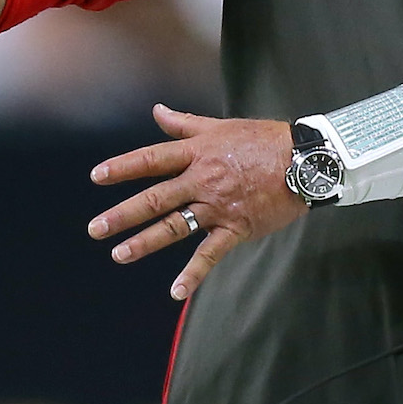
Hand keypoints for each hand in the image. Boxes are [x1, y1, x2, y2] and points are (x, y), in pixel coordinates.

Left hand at [87, 105, 306, 299]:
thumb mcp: (221, 126)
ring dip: (145, 242)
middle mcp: (202, 180)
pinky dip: (193, 274)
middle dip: (123, 214)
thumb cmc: (265, 140)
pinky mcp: (236, 227)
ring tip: (119, 255)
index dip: (123, 167)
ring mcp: (218, 206)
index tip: (96, 177)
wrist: (307, 160)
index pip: (152, 159)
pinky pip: (211, 253)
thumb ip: (185, 124)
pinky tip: (176, 292)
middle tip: (96, 229)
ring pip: (176, 225)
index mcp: (198, 153)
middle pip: (156, 198)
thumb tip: (157, 111)